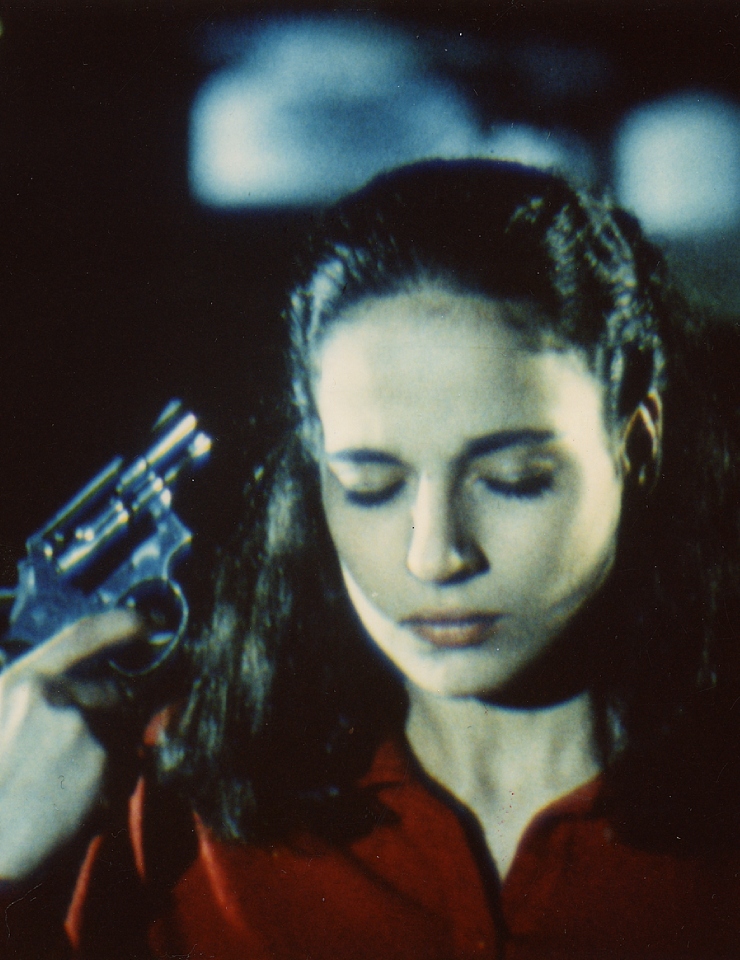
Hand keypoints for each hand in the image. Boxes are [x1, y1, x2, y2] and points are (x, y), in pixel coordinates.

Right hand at [0, 610, 143, 884]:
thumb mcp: (2, 721)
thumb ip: (43, 696)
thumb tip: (94, 683)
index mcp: (19, 680)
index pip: (84, 632)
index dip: (126, 623)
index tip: (152, 624)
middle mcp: (52, 692)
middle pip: (119, 693)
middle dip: (118, 724)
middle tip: (84, 762)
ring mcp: (81, 722)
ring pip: (126, 734)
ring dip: (112, 762)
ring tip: (66, 793)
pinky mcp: (103, 759)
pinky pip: (127, 768)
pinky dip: (111, 790)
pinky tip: (74, 811)